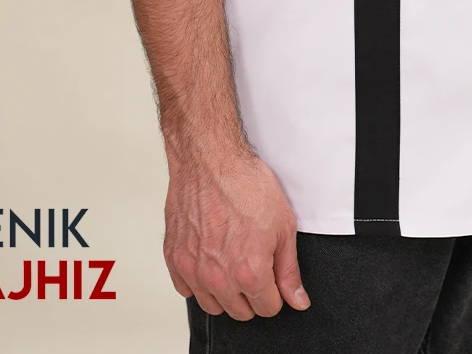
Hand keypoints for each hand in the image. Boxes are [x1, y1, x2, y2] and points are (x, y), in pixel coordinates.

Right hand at [163, 139, 309, 319]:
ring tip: (233, 262)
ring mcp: (193, 269)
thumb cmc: (246, 184)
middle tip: (255, 264)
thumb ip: (289, 269)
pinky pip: (186, 289)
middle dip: (252, 294)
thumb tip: (297, 299)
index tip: (273, 276)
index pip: (267, 308)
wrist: (211, 160)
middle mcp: (218, 278)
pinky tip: (210, 258)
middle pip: (240, 311)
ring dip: (225, 292)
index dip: (275, 292)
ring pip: (212, 305)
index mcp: (249, 272)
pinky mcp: (174, 258)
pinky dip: (198, 280)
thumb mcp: (284, 225)